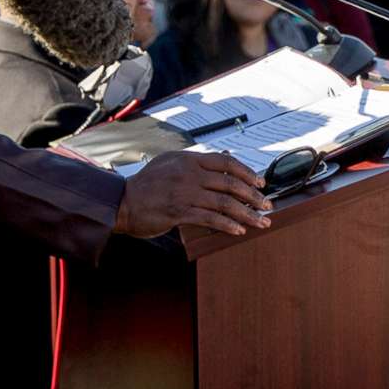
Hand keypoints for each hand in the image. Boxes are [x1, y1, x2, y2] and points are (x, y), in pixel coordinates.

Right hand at [115, 151, 271, 237]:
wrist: (121, 201)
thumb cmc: (146, 184)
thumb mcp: (170, 162)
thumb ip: (195, 161)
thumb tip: (223, 158)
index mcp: (190, 159)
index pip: (227, 162)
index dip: (248, 172)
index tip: (261, 183)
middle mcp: (190, 174)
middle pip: (231, 183)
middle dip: (254, 196)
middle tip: (267, 206)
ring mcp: (185, 193)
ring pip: (225, 203)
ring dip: (247, 214)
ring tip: (261, 222)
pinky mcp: (179, 212)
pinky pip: (210, 219)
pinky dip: (228, 225)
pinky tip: (239, 230)